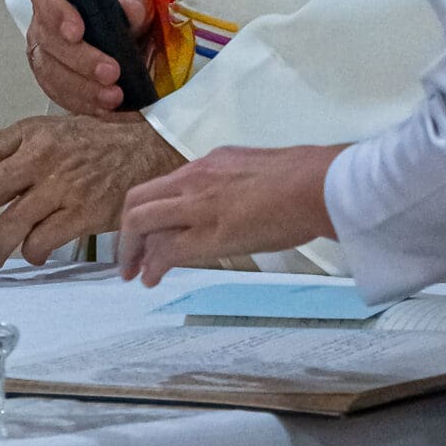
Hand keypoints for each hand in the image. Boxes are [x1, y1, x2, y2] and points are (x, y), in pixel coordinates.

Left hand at [0, 114, 180, 265]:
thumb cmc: (96, 145)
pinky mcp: (82, 214)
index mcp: (30, 133)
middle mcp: (42, 156)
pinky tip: (35, 250)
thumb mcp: (51, 133)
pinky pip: (40, 243)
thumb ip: (12, 153)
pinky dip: (32, 252)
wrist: (149, 152)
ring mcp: (63, 186)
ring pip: (9, 226)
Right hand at [24, 0, 153, 115]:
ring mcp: (43, 51)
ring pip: (51, 72)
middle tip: (111, 72)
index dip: (57, 14)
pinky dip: (82, 103)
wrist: (123, 26)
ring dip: (83, 88)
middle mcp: (42, 20)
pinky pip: (58, 93)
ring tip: (113, 97)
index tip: (77, 32)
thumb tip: (129, 8)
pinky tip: (103, 107)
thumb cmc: (120, 2)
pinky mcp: (50, 77)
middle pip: (49, 41)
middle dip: (80, 60)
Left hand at [117, 143, 344, 286]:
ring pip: (142, 222)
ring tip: (132, 273)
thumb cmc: (305, 178)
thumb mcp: (255, 169)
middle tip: (128, 257)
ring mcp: (198, 204)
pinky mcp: (208, 233)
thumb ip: (234, 183)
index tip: (145, 232)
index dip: (147, 210)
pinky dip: (153, 267)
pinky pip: (167, 250)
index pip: (162, 187)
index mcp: (207, 164)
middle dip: (127, 231)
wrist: (318, 184)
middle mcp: (194, 179)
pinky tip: (152, 281)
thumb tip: (234, 200)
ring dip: (131, 251)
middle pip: (138, 201)